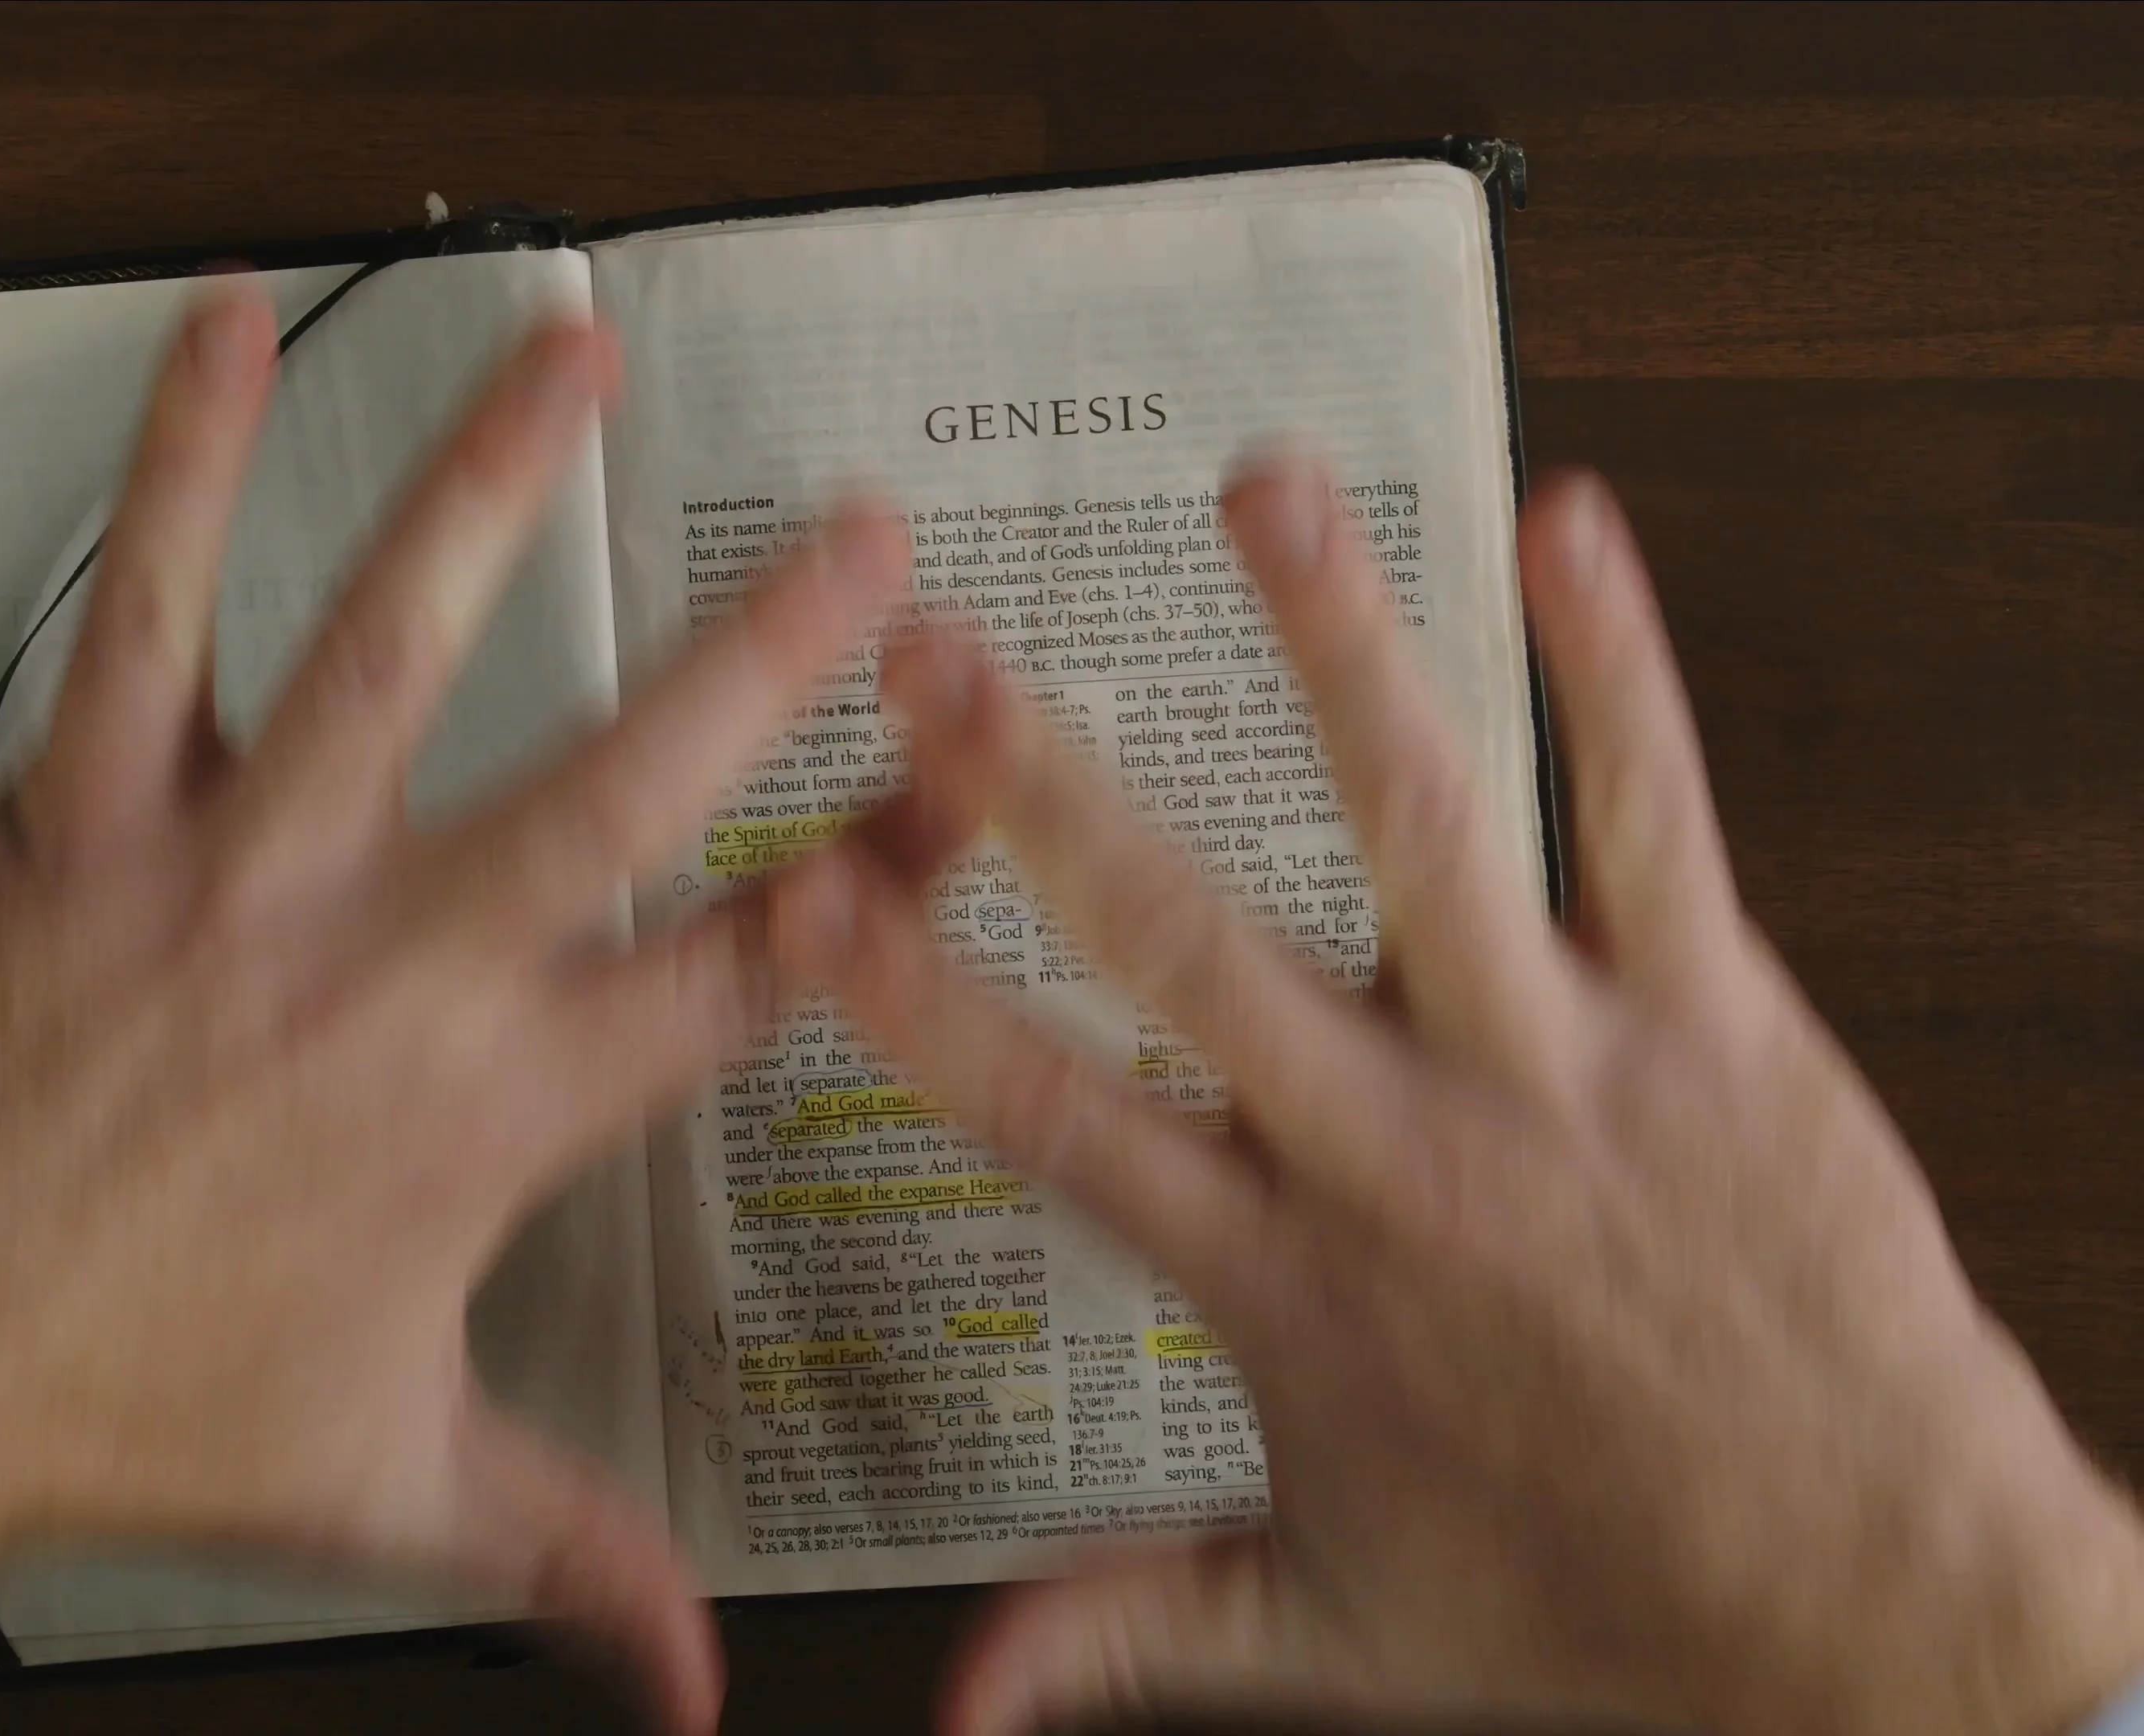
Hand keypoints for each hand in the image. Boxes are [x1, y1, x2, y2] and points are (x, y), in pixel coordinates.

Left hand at [0, 291, 909, 1729]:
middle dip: (761, 653)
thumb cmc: (127, 1410)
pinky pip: (144, 613)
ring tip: (575, 351)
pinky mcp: (85, 824)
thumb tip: (702, 1688)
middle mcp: (386, 974)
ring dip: (491, 490)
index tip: (963, 783)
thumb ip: (572, 1558)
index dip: (872, 881)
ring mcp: (233, 881)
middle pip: (616, 787)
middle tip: (863, 539)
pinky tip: (227, 333)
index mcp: (485, 1114)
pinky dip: (183, 466)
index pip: (732, 981)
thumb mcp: (383, 1488)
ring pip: (389, 650)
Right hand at [773, 454, 2143, 1734]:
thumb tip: (948, 1712)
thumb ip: (1116, 1639)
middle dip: (1046, 788)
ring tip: (1261, 491)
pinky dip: (1614, 667)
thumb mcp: (1328, 1633)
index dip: (919, 1009)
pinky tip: (1567, 527)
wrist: (1890, 1623)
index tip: (810, 895)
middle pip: (1192, 943)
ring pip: (1426, 829)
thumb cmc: (1605, 1606)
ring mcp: (1567, 1071)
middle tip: (937, 652)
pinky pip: (1656, 816)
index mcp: (1292, 1282)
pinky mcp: (1719, 1021)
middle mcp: (1407, 1155)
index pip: (1058, 1123)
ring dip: (1334, 648)